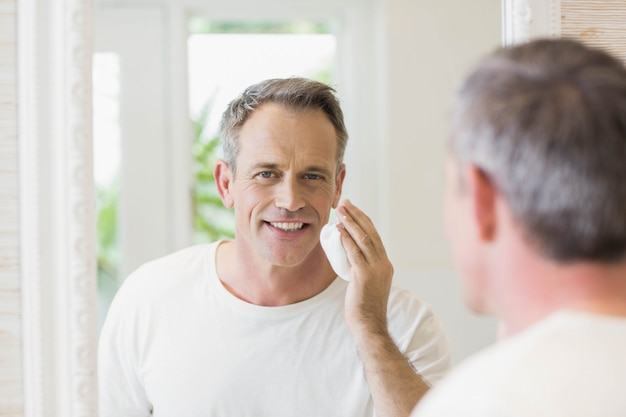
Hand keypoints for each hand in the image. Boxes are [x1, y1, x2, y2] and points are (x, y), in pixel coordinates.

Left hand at [336, 199, 393, 333]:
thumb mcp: (366, 283)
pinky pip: (355, 252)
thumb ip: (362, 269)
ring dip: (351, 223)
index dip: (363, 221)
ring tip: (341, 211)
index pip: (375, 236)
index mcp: (385, 264)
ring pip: (364, 239)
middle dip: (357, 216)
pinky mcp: (364, 275)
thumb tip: (349, 258)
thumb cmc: (364, 306)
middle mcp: (384, 263)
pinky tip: (339, 229)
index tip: (353, 210)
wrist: (369, 323)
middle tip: (345, 203)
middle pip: (371, 232)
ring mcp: (376, 269)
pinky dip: (347, 238)